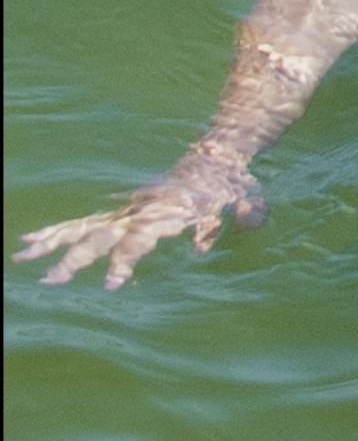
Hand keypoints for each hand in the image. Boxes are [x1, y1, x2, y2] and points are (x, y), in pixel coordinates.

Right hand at [22, 150, 260, 287]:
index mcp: (166, 213)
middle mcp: (140, 213)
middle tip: (51, 280)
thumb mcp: (245, 198)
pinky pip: (86, 223)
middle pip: (102, 237)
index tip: (109, 285)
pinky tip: (32, 240)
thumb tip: (250, 223)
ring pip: (85, 228)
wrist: (217, 156)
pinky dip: (58, 231)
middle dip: (76, 260)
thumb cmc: (232, 184)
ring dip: (55, 243)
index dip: (123, 262)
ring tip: (23, 256)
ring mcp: (129, 211)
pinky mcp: (124, 212)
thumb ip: (247, 212)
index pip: (138, 241)